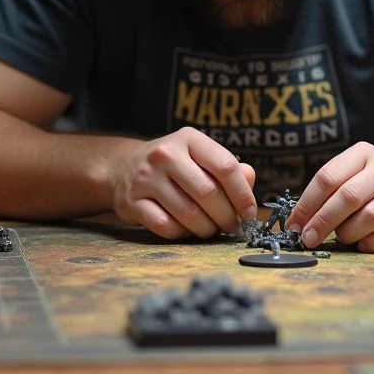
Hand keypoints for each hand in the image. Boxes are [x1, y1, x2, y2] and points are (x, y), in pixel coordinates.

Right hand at [108, 127, 258, 239]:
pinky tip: (185, 230)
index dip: (243, 194)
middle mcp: (165, 154)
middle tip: (231, 226)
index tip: (249, 213)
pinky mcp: (131, 202)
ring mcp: (145, 178)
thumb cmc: (173, 166)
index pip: (225, 166)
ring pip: (188, 214)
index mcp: (188, 138)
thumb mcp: (199, 157)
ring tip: (210, 229)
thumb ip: (228, 168)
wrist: (122, 167)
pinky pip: (166, 227)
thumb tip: (250, 180)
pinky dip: (182, 234)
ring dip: (206, 229)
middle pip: (208, 193)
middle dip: (226, 216)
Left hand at [285, 142, 373, 252]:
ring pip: (370, 217)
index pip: (328, 177)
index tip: (295, 224)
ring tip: (343, 237)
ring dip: (349, 233)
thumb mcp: (361, 172)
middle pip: (347, 197)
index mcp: (365, 154)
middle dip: (322, 222)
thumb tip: (301, 219)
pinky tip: (364, 245)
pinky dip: (373, 243)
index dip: (307, 204)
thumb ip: (334, 189)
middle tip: (309, 239)